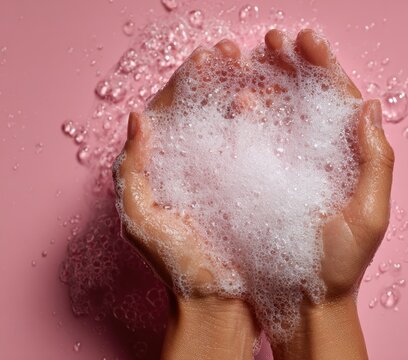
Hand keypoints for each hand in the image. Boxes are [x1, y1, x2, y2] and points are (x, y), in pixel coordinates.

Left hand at [114, 39, 258, 359]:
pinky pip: (248, 142)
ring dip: (237, 88)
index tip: (205, 58)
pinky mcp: (243, 182)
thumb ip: (133, 169)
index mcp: (159, 166)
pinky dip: (255, 119)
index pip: (168, 109)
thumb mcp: (141, 218)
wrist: (215, 298)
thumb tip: (137, 118)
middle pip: (199, 107)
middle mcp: (188, 162)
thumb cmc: (176, 263)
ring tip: (253, 68)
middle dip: (215, 76)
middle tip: (233, 53)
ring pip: (225, 119)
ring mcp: (218, 170)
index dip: (185, 81)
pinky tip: (263, 103)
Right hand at [265, 29, 393, 359]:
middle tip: (274, 40)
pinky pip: (254, 140)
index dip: (324, 65)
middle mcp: (318, 154)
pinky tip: (238, 99)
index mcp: (348, 155)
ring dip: (267, 80)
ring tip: (251, 57)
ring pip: (278, 111)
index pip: (339, 99)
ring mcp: (288, 165)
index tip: (307, 39)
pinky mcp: (262, 179)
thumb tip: (370, 105)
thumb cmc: (341, 263)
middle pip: (306, 97)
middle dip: (292, 63)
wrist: (305, 299)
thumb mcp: (369, 213)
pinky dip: (247, 115)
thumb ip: (376, 160)